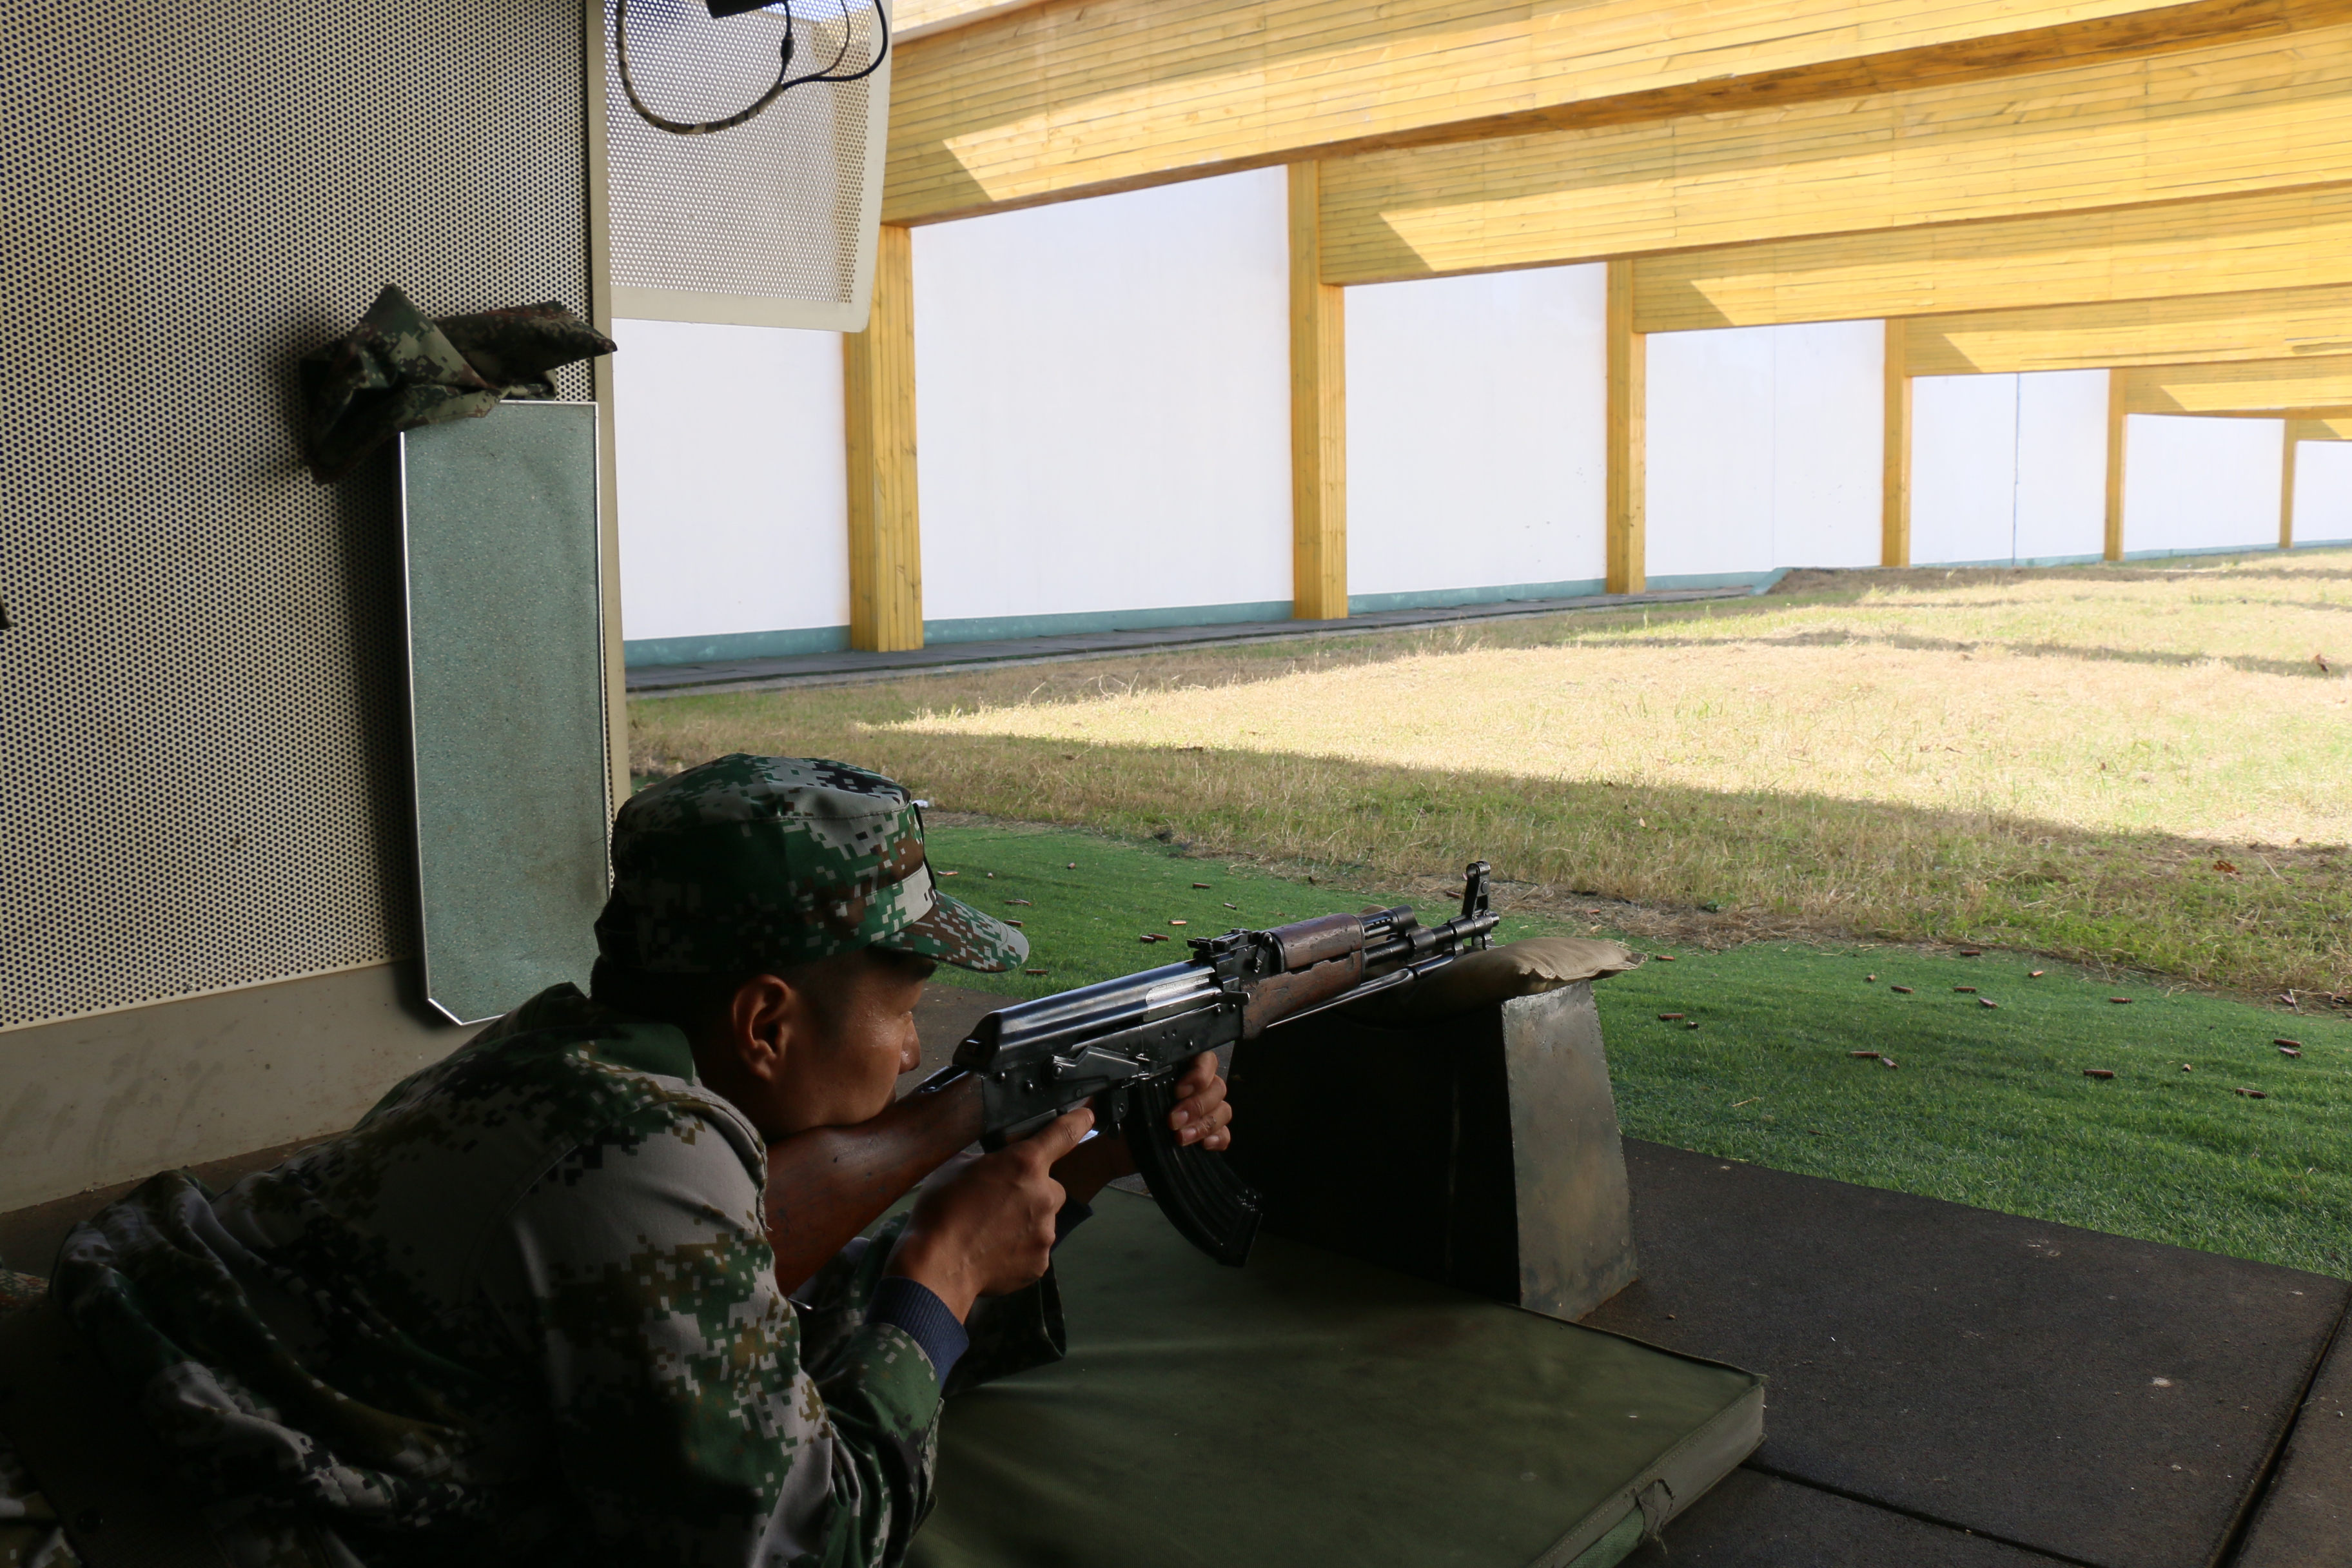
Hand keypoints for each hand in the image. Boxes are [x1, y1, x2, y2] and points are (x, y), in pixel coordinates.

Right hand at [884, 1106, 1092, 1318]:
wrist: (937, 1266)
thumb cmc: (941, 1213)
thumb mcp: (957, 1166)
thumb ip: (987, 1159)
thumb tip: (993, 1162)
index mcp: (1024, 1163)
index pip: (1064, 1133)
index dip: (1078, 1121)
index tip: (1086, 1116)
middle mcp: (1043, 1195)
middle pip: (1050, 1186)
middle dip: (1031, 1190)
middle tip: (1000, 1202)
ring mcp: (1045, 1231)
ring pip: (1042, 1219)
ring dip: (1024, 1220)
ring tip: (990, 1229)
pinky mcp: (1040, 1262)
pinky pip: (1035, 1248)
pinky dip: (1019, 1248)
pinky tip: (993, 1249)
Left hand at [1050, 1052, 1236, 1205]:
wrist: (1115, 1146)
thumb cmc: (1118, 1114)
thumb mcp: (1117, 1091)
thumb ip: (1127, 1077)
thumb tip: (1125, 1069)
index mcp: (1177, 1070)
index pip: (1205, 1060)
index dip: (1199, 1073)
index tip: (1178, 1091)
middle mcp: (1195, 1088)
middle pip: (1217, 1088)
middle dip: (1196, 1106)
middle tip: (1171, 1121)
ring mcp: (1203, 1112)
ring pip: (1223, 1111)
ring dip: (1203, 1125)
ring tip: (1179, 1138)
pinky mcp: (1204, 1135)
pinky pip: (1224, 1134)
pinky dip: (1217, 1138)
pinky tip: (1202, 1146)